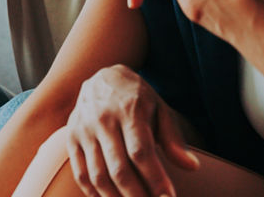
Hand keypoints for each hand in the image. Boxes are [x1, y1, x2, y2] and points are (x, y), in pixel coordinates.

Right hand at [66, 65, 198, 196]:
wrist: (100, 77)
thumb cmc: (136, 97)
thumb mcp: (159, 109)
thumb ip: (173, 138)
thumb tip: (191, 166)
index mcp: (129, 110)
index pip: (141, 152)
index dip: (155, 179)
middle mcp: (103, 119)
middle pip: (119, 168)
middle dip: (137, 196)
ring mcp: (84, 130)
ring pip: (98, 175)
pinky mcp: (71, 139)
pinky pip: (81, 174)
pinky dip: (95, 193)